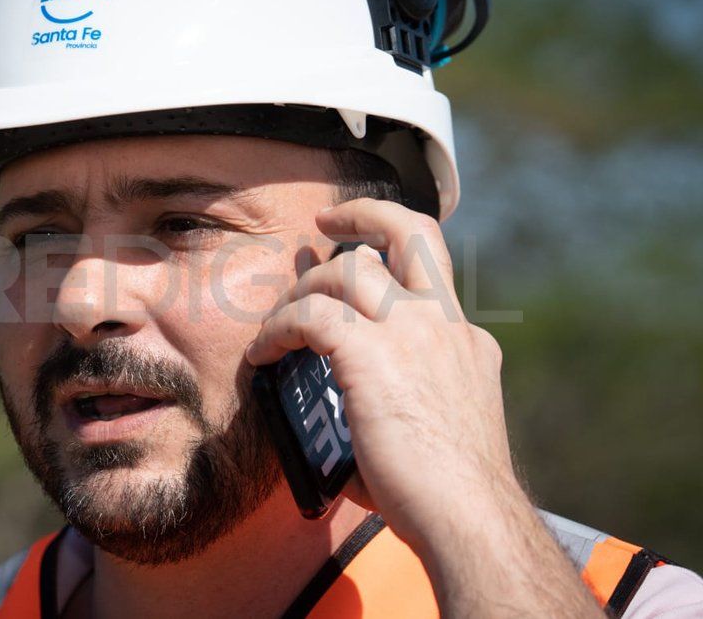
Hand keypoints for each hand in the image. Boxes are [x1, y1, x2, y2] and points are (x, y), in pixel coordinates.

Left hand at [245, 198, 513, 546]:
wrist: (468, 517)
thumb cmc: (442, 496)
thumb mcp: (430, 428)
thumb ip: (392, 402)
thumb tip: (336, 418)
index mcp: (465, 342)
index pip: (430, 270)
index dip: (390, 251)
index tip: (363, 249)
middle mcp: (444, 324)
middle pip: (410, 229)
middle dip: (363, 215)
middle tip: (321, 227)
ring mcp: (412, 332)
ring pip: (347, 268)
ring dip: (303, 288)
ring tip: (278, 323)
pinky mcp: (372, 352)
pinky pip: (309, 316)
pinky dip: (277, 328)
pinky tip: (263, 354)